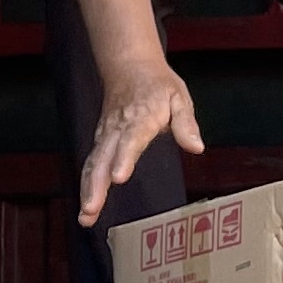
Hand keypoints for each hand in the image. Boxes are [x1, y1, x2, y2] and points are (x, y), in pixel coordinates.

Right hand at [80, 58, 202, 225]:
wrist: (129, 66)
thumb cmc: (157, 85)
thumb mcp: (178, 97)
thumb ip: (186, 123)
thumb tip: (196, 147)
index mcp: (141, 118)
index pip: (130, 140)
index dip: (123, 159)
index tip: (119, 178)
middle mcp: (118, 128)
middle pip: (104, 158)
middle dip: (96, 185)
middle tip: (91, 209)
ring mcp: (106, 135)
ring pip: (93, 164)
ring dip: (88, 190)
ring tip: (85, 216)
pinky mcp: (101, 140)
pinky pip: (92, 164)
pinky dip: (86, 185)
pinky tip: (87, 207)